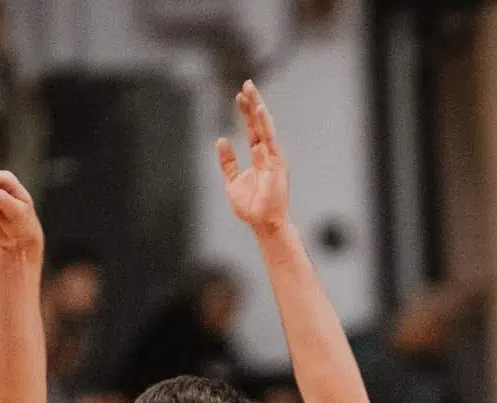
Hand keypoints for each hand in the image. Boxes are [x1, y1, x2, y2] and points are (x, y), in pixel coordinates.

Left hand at [216, 80, 289, 236]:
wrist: (263, 224)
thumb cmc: (251, 208)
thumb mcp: (232, 182)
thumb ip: (228, 162)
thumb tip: (221, 140)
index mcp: (258, 157)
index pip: (252, 130)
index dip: (245, 113)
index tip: (239, 96)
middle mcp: (268, 154)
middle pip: (259, 124)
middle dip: (252, 104)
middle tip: (246, 83)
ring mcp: (273, 157)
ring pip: (264, 127)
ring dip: (257, 108)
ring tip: (250, 90)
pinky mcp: (276, 163)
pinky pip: (269, 140)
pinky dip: (264, 124)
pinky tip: (259, 109)